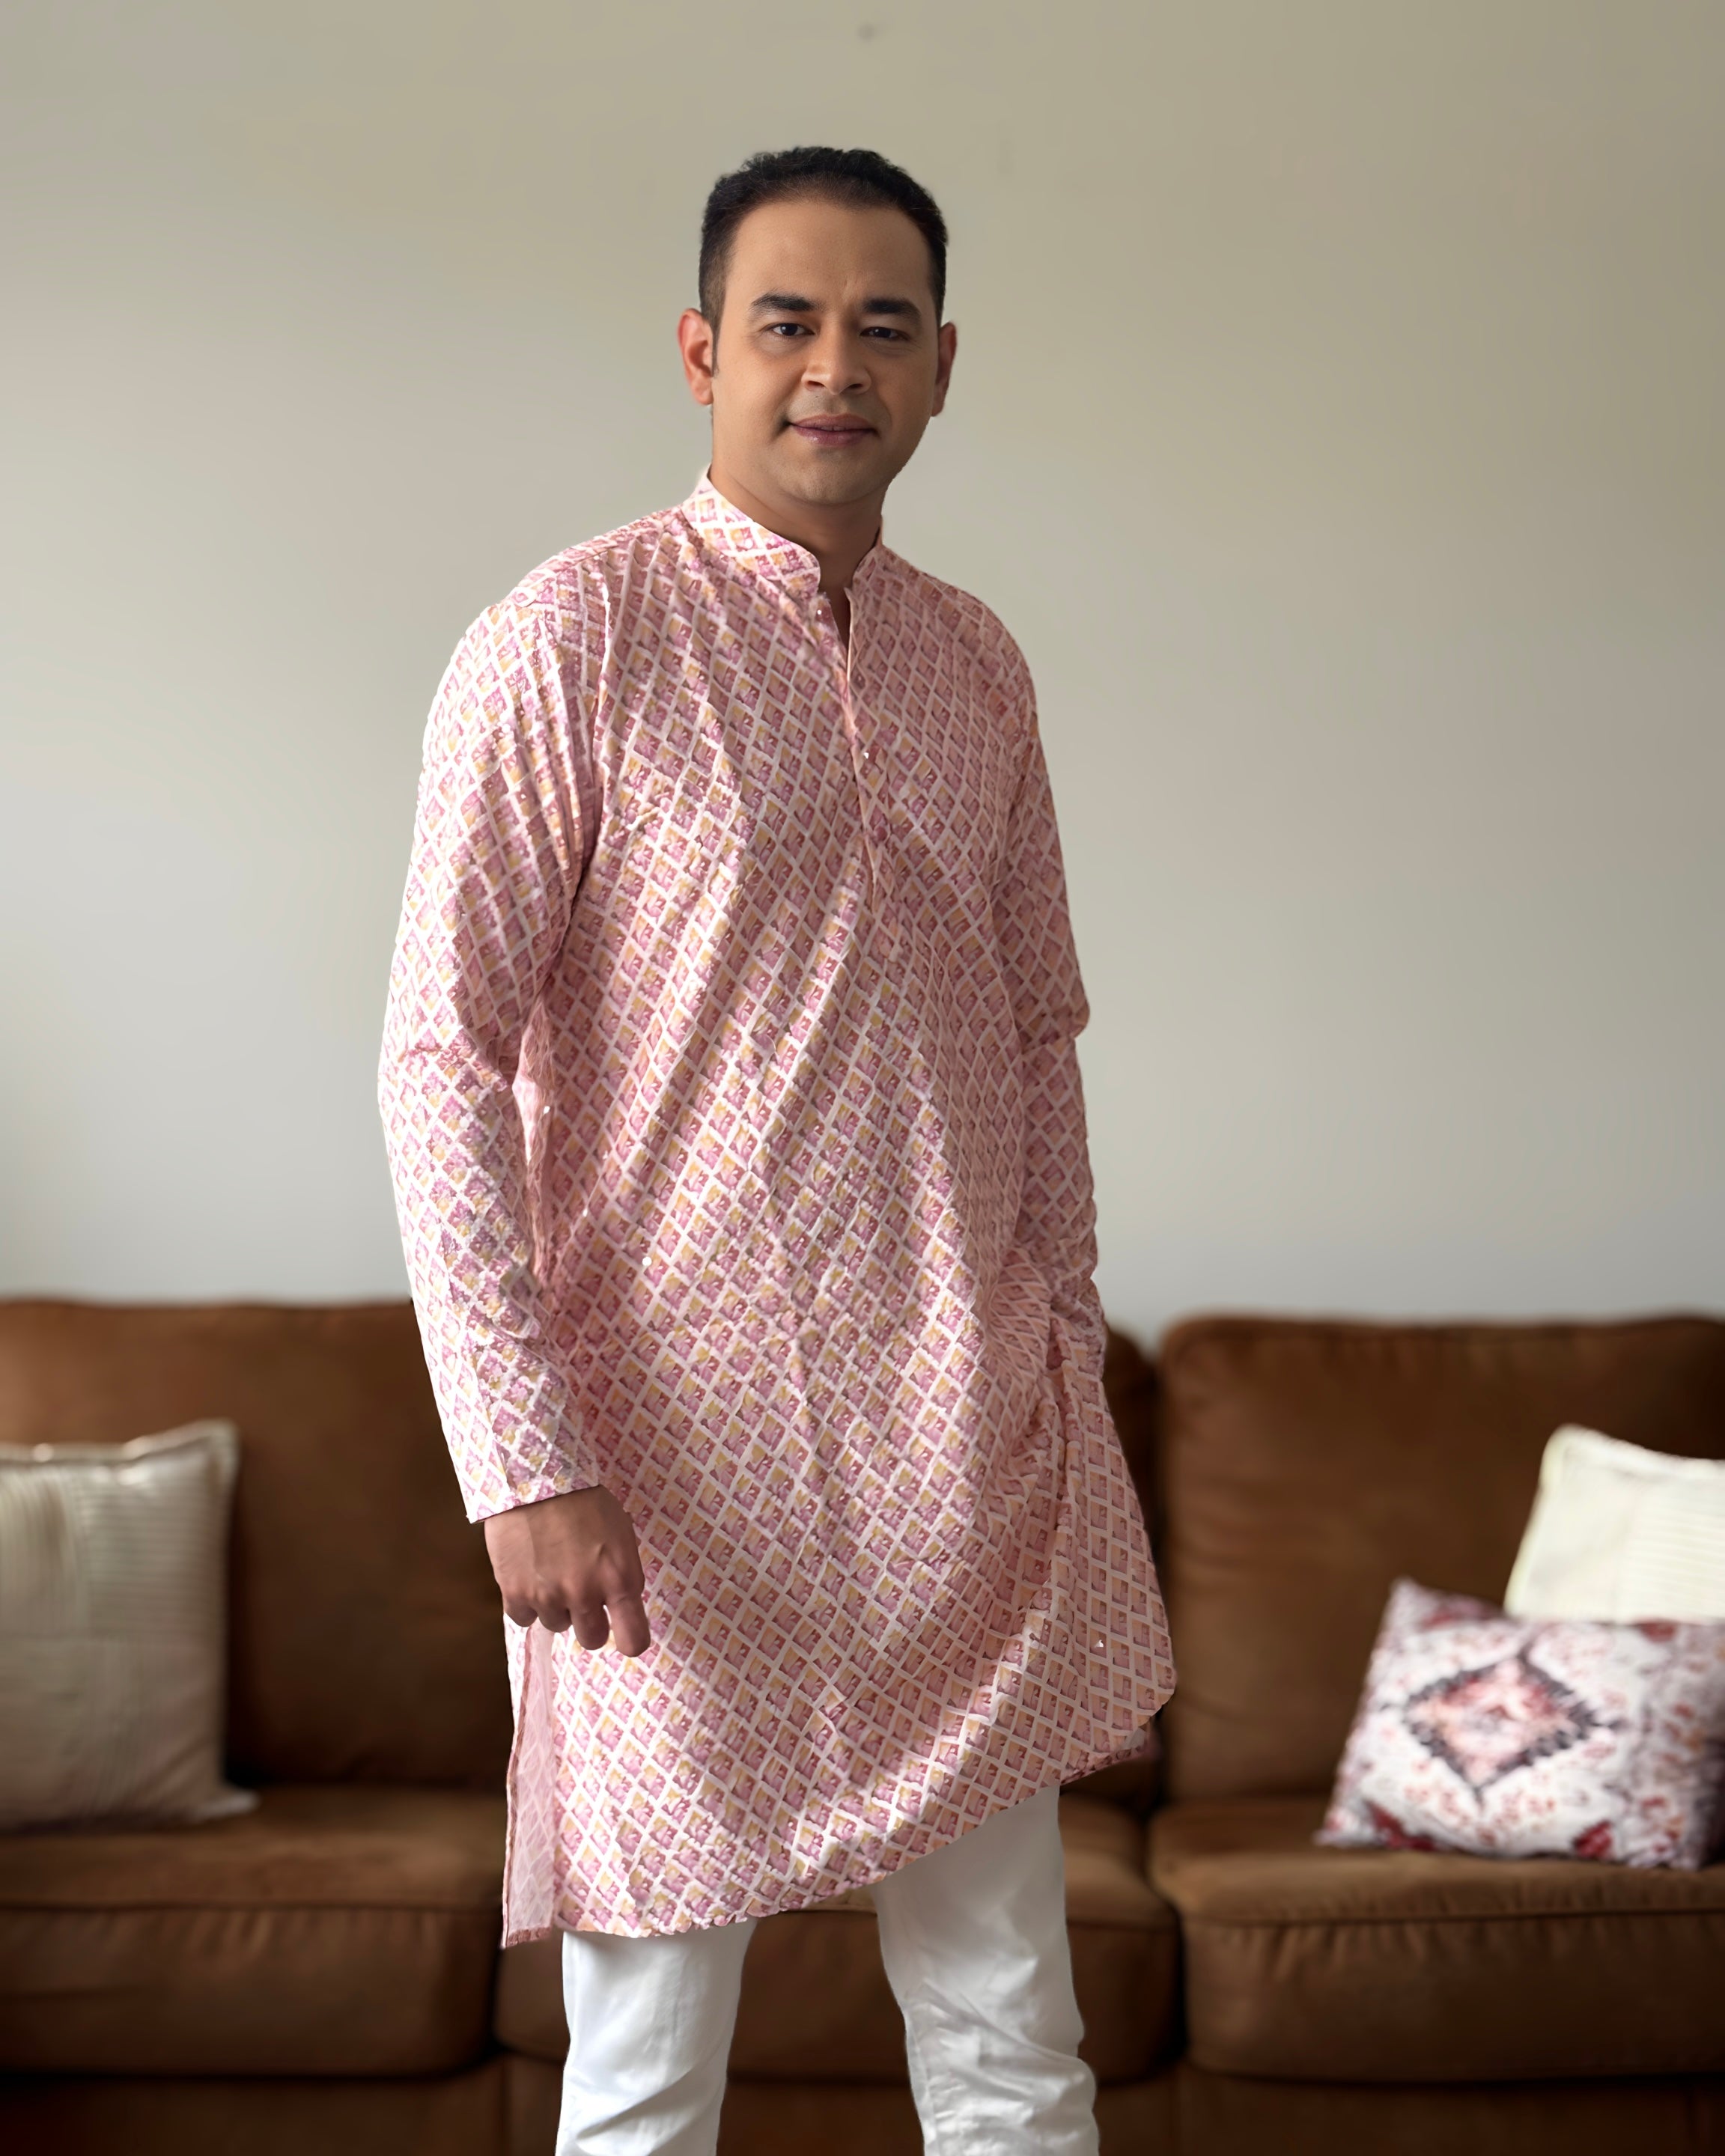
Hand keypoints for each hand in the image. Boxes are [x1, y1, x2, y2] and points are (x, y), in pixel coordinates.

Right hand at [482, 1486, 650, 1655]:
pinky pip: (524, 1618)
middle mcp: (586, 1595)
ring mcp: (549, 1598)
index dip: (630, 1639)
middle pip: (592, 1639)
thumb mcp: (621, 1533)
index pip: (634, 1640)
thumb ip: (620, 1574)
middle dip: (589, 1622)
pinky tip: (528, 1575)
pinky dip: (526, 1602)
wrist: (536, 1478)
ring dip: (556, 1605)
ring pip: (557, 1625)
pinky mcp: (515, 1593)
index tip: (624, 1632)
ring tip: (551, 1570)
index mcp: (621, 1579)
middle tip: (581, 1595)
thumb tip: (618, 1604)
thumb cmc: (586, 1499)